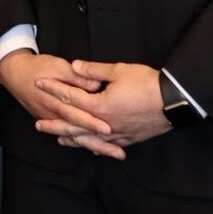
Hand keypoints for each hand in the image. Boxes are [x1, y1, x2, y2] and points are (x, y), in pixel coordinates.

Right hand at [0, 50, 123, 157]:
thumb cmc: (37, 67)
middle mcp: (53, 115)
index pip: (76, 115)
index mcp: (55, 101)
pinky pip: (70, 137)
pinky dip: (84, 143)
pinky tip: (98, 149)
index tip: (108, 130)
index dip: (92, 123)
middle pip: (78, 133)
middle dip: (100, 143)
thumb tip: (95, 85)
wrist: (15, 73)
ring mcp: (52, 121)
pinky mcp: (52, 122)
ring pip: (76, 138)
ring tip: (116, 154)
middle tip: (119, 153)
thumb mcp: (58, 66)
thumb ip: (77, 77)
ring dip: (96, 146)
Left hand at [29, 59, 171, 160]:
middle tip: (38, 124)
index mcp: (99, 106)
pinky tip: (90, 147)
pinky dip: (94, 146)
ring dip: (71, 138)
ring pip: (88, 139)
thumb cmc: (147, 84)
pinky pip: (106, 146)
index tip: (39, 84)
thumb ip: (93, 71)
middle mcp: (104, 124)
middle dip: (54, 123)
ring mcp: (116, 134)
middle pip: (73, 125)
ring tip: (58, 138)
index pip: (70, 97)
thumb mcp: (118, 71)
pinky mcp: (128, 139)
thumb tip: (74, 66)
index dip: (53, 89)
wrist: (174, 101)